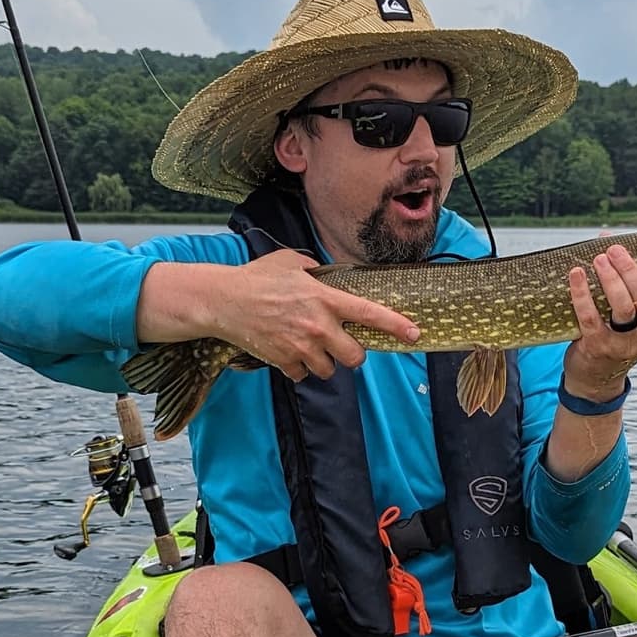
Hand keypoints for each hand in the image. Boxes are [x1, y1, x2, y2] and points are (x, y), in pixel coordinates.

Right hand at [139, 250, 419, 381]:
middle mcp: (317, 325)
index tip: (413, 332)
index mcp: (324, 298)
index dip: (394, 325)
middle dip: (352, 355)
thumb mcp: (291, 261)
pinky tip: (288, 352)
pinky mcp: (283, 361)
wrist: (223, 301)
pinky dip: (299, 368)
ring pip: (329, 370)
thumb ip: (316, 269)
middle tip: (342, 346)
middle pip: (354, 357)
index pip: (368, 314)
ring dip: (324, 363)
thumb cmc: (257, 277)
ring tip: (308, 347)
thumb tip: (328, 273)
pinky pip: (303, 375)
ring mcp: (301, 346)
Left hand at [561, 245, 636, 400]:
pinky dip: (582, 293)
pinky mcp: (599, 347)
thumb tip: (608, 237)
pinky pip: (591, 317)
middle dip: (631, 271)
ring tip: (599, 258)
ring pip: (622, 307)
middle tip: (615, 250)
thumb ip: (628, 281)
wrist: (594, 376)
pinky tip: (576, 274)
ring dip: (610, 279)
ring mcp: (625, 344)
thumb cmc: (616, 332)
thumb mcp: (632, 314)